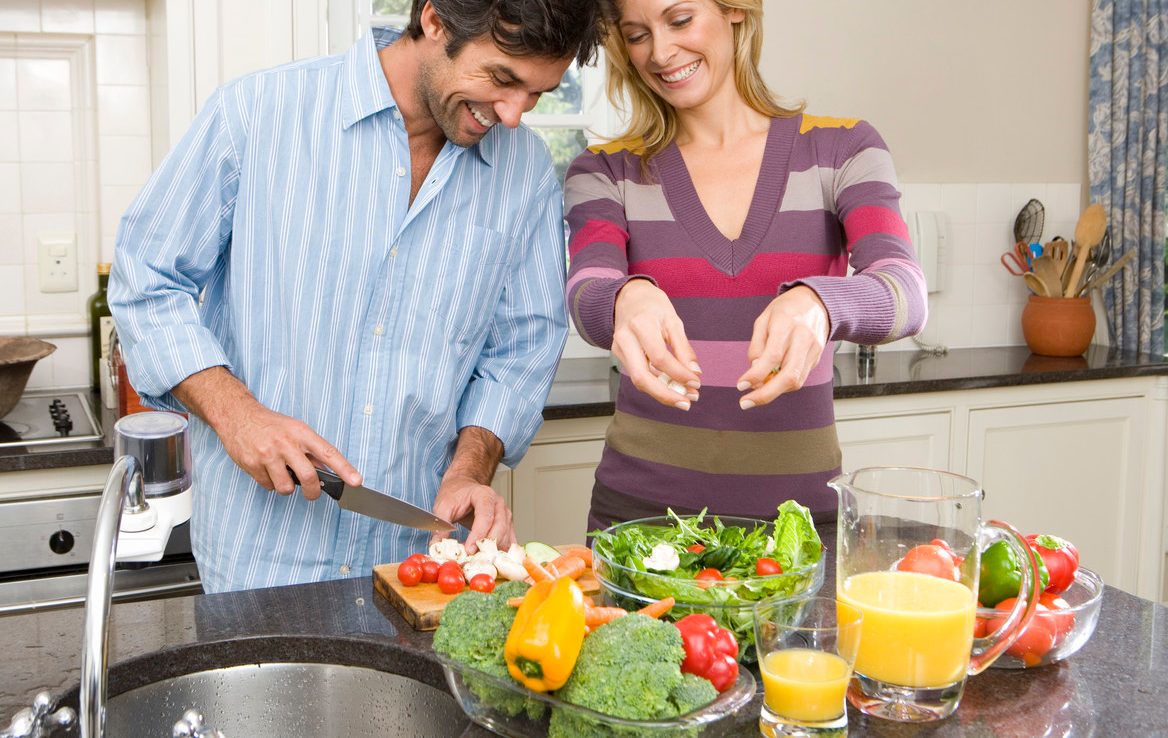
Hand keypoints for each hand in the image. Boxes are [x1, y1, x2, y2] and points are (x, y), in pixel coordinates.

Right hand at [172, 366, 359, 499]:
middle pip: (308, 477)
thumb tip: (329, 472)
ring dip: (287, 487)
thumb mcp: (295, 429)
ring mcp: (268, 454)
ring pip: (286, 487)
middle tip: (313, 493)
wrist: (238, 415)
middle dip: (313, 491)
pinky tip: (265, 469)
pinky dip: (270, 483)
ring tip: (281, 474)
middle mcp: (286, 443)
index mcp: (301, 433)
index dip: (344, 469)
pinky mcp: (252, 464)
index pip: (328, 453)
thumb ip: (310, 450)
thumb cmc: (270, 425)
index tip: (356, 482)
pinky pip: (268, 486)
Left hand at [431, 475, 513, 553]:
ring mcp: (505, 515)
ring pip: (506, 537)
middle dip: (487, 546)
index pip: (486, 516)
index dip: (478, 535)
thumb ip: (440, 526)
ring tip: (477, 560)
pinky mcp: (507, 526)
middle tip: (472, 559)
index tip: (469, 550)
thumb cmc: (455, 494)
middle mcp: (498, 505)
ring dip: (493, 551)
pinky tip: (489, 560)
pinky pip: (509, 542)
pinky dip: (500, 552)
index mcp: (484, 495)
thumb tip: (437, 546)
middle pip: (500, 528)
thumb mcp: (443, 507)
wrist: (463, 486)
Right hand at [612, 279, 700, 409]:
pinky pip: (638, 375)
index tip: (696, 382)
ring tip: (683, 397)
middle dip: (665, 395)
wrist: (628, 297)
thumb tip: (695, 373)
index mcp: (641, 325)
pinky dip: (656, 384)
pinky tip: (671, 387)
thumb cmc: (653, 306)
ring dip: (662, 393)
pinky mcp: (619, 356)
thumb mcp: (673, 320)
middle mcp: (625, 339)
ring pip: (638, 380)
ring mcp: (619, 349)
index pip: (660, 358)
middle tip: (686, 402)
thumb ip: (684, 348)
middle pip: (642, 377)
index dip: (679, 374)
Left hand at [736, 286, 829, 408]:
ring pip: (796, 381)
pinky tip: (772, 382)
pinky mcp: (817, 358)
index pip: (772, 356)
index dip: (756, 375)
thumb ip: (757, 345)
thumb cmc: (786, 309)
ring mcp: (813, 351)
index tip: (741, 385)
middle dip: (766, 394)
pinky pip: (800, 378)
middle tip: (746, 402)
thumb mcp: (764, 319)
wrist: (817, 302)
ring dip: (774, 392)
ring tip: (757, 391)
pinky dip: (783, 385)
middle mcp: (803, 339)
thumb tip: (754, 369)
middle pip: (788, 375)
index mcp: (787, 325)